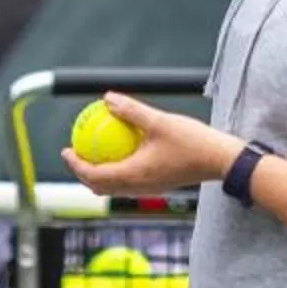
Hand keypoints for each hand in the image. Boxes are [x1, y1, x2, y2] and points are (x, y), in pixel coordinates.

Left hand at [59, 90, 236, 198]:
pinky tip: (123, 154)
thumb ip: (131, 110)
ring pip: (113, 188)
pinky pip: (127, 184)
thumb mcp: (159, 121)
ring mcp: (147, 190)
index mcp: (132, 175)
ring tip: (94, 155)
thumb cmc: (192, 141)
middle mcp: (137, 187)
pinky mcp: (157, 186)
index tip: (66, 149)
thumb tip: (107, 98)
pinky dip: (116, 173)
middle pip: (99, 186)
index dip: (75, 164)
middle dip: (83, 173)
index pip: (93, 174)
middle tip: (75, 153)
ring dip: (98, 175)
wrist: (220, 161)